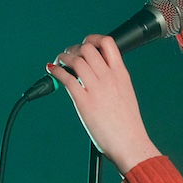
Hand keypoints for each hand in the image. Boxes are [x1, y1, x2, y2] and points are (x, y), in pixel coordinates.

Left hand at [48, 34, 160, 172]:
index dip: (93, 39)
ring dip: (63, 57)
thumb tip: (99, 74)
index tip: (86, 44)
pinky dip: (56, 71)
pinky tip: (53, 71)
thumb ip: (114, 80)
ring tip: (59, 62)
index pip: (107, 43)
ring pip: (75, 60)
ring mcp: (96, 88)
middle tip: (69, 55)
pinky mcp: (84, 101)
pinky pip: (66, 78)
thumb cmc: (128, 124)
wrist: (130, 143)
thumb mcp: (126, 93)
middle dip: (74, 49)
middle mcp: (109, 77)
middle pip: (88, 48)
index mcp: (121, 74)